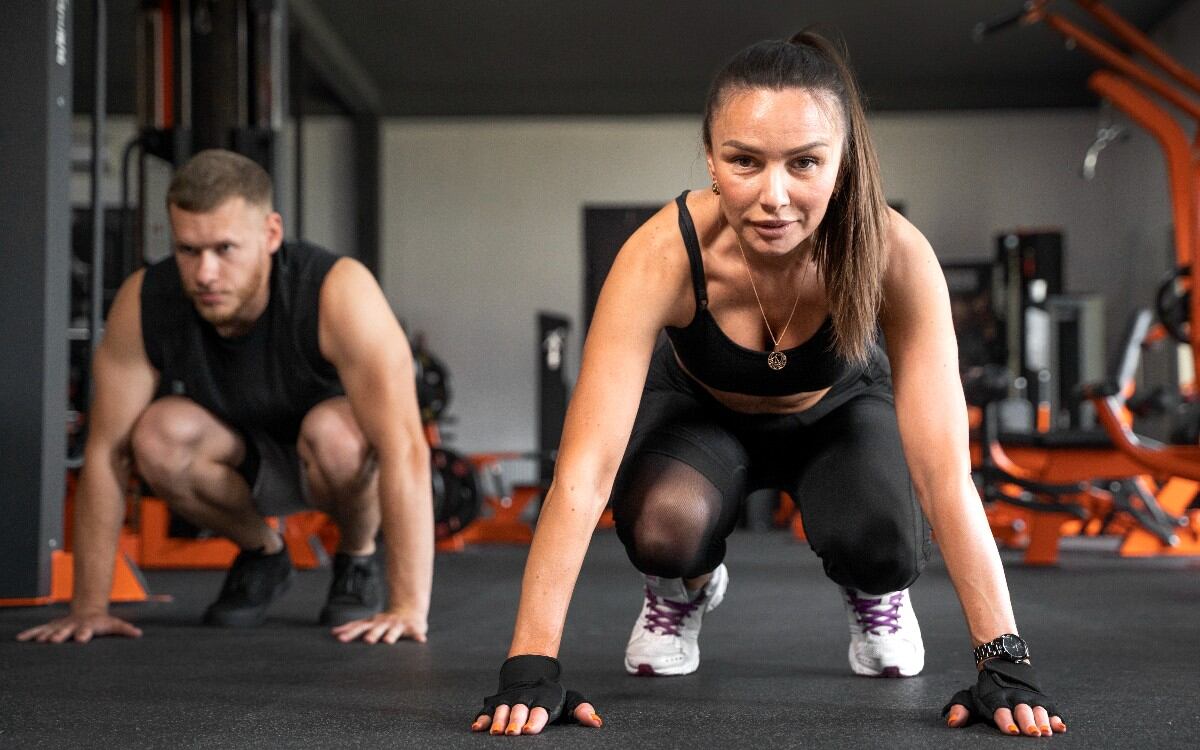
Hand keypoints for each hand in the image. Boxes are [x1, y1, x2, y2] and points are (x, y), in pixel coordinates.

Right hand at [16, 612, 142, 643]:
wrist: (88, 609)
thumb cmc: (102, 622)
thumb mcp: (114, 624)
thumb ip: (124, 629)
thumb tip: (139, 634)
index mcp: (88, 626)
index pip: (86, 630)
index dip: (84, 634)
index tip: (81, 639)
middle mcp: (73, 625)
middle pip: (66, 630)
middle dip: (60, 635)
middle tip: (54, 640)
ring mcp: (61, 625)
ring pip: (50, 629)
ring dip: (43, 635)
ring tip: (37, 640)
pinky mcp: (51, 626)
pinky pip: (38, 629)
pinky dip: (30, 633)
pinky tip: (20, 639)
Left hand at [330, 610, 427, 643]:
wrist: (409, 610)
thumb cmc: (384, 622)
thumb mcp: (369, 623)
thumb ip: (353, 628)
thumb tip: (333, 633)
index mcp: (373, 623)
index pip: (359, 627)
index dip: (350, 633)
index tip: (339, 639)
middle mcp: (385, 623)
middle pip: (376, 629)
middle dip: (372, 634)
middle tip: (367, 641)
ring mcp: (398, 625)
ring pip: (394, 631)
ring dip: (391, 635)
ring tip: (388, 641)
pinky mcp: (413, 627)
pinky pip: (416, 632)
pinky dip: (418, 636)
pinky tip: (421, 641)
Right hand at [471, 655, 601, 735]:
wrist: (531, 673)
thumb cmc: (552, 695)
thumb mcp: (570, 700)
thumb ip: (581, 710)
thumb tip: (596, 722)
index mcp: (544, 700)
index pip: (540, 711)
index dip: (535, 720)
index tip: (532, 730)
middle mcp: (525, 700)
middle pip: (519, 711)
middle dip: (515, 721)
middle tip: (512, 732)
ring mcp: (509, 700)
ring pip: (502, 710)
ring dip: (498, 720)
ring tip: (496, 732)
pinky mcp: (496, 703)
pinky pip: (487, 710)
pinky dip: (482, 718)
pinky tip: (477, 727)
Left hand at [944, 660, 1065, 735]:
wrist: (1003, 662)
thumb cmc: (986, 690)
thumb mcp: (970, 696)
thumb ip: (961, 709)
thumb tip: (952, 723)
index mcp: (996, 698)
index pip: (1001, 710)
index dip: (1006, 721)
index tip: (1011, 731)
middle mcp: (1014, 698)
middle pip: (1023, 711)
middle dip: (1028, 722)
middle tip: (1032, 733)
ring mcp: (1030, 698)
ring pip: (1038, 710)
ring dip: (1043, 721)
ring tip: (1046, 732)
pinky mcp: (1042, 699)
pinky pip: (1051, 709)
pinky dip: (1056, 718)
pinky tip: (1060, 727)